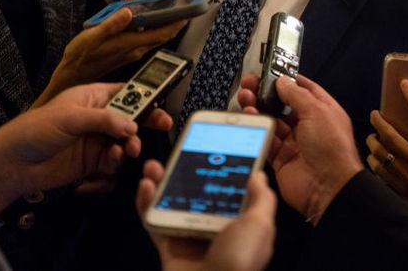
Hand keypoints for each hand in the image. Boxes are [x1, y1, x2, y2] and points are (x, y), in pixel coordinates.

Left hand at [0, 82, 172, 217]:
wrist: (13, 165)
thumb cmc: (33, 131)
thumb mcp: (70, 117)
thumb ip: (105, 119)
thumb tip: (132, 124)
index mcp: (90, 97)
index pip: (125, 92)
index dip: (144, 96)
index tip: (160, 103)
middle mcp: (96, 117)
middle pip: (131, 117)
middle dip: (145, 121)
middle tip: (161, 125)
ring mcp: (95, 140)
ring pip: (125, 140)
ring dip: (131, 144)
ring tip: (129, 149)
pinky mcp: (92, 162)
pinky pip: (115, 159)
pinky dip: (118, 160)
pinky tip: (113, 159)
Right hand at [34, 8, 185, 106]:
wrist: (73, 75)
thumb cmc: (81, 57)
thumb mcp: (93, 37)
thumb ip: (111, 24)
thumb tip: (128, 11)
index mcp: (131, 44)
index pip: (162, 33)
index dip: (176, 22)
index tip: (187, 10)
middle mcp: (135, 48)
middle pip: (162, 32)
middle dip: (173, 16)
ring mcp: (131, 49)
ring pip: (152, 32)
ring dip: (159, 17)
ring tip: (162, 0)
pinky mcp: (126, 49)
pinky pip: (141, 33)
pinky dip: (142, 20)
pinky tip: (132, 8)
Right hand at [137, 160, 275, 270]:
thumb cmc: (237, 265)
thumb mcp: (260, 225)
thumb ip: (261, 200)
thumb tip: (258, 176)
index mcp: (242, 225)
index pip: (233, 191)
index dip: (224, 169)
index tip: (215, 147)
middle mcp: (217, 230)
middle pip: (199, 193)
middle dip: (186, 171)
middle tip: (178, 154)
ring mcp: (191, 238)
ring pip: (173, 203)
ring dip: (161, 183)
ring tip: (155, 167)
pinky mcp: (169, 247)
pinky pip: (154, 221)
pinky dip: (147, 204)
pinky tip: (146, 187)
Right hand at [238, 74, 363, 223]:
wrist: (329, 188)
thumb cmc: (332, 148)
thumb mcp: (317, 111)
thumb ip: (296, 94)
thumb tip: (282, 81)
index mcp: (323, 111)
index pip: (304, 89)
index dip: (287, 80)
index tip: (269, 71)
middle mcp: (309, 125)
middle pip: (283, 104)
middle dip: (266, 93)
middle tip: (249, 84)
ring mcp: (294, 142)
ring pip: (271, 120)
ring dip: (258, 108)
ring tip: (245, 97)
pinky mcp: (281, 158)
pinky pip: (266, 139)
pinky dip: (256, 128)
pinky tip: (249, 116)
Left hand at [366, 80, 407, 222]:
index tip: (403, 84)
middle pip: (391, 134)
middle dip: (379, 121)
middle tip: (375, 114)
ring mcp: (407, 175)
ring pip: (380, 152)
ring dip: (373, 141)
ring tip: (372, 135)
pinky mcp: (399, 187)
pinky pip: (378, 170)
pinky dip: (373, 160)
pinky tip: (374, 156)